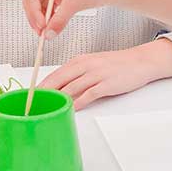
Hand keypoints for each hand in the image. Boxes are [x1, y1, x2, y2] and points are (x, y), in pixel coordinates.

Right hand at [23, 0, 111, 39]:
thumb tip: (48, 34)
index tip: (41, 26)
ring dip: (42, 21)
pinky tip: (52, 28)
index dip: (33, 12)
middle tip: (42, 33)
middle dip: (36, 18)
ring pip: (40, 9)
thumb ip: (59, 20)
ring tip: (47, 33)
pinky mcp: (60, 0)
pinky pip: (49, 12)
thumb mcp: (74, 4)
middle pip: (32, 3)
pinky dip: (49, 21)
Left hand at [40, 41, 171, 109]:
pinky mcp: (106, 84)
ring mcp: (96, 74)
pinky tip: (71, 109)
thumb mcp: (94, 64)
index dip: (41, 86)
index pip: (55, 74)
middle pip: (59, 80)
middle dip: (44, 94)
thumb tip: (61, 89)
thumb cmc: (117, 65)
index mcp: (80, 60)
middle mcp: (85, 65)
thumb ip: (77, 75)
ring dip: (58, 100)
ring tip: (48, 109)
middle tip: (33, 105)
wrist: (141, 61)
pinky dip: (78, 103)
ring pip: (71, 88)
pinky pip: (88, 94)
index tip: (30, 96)